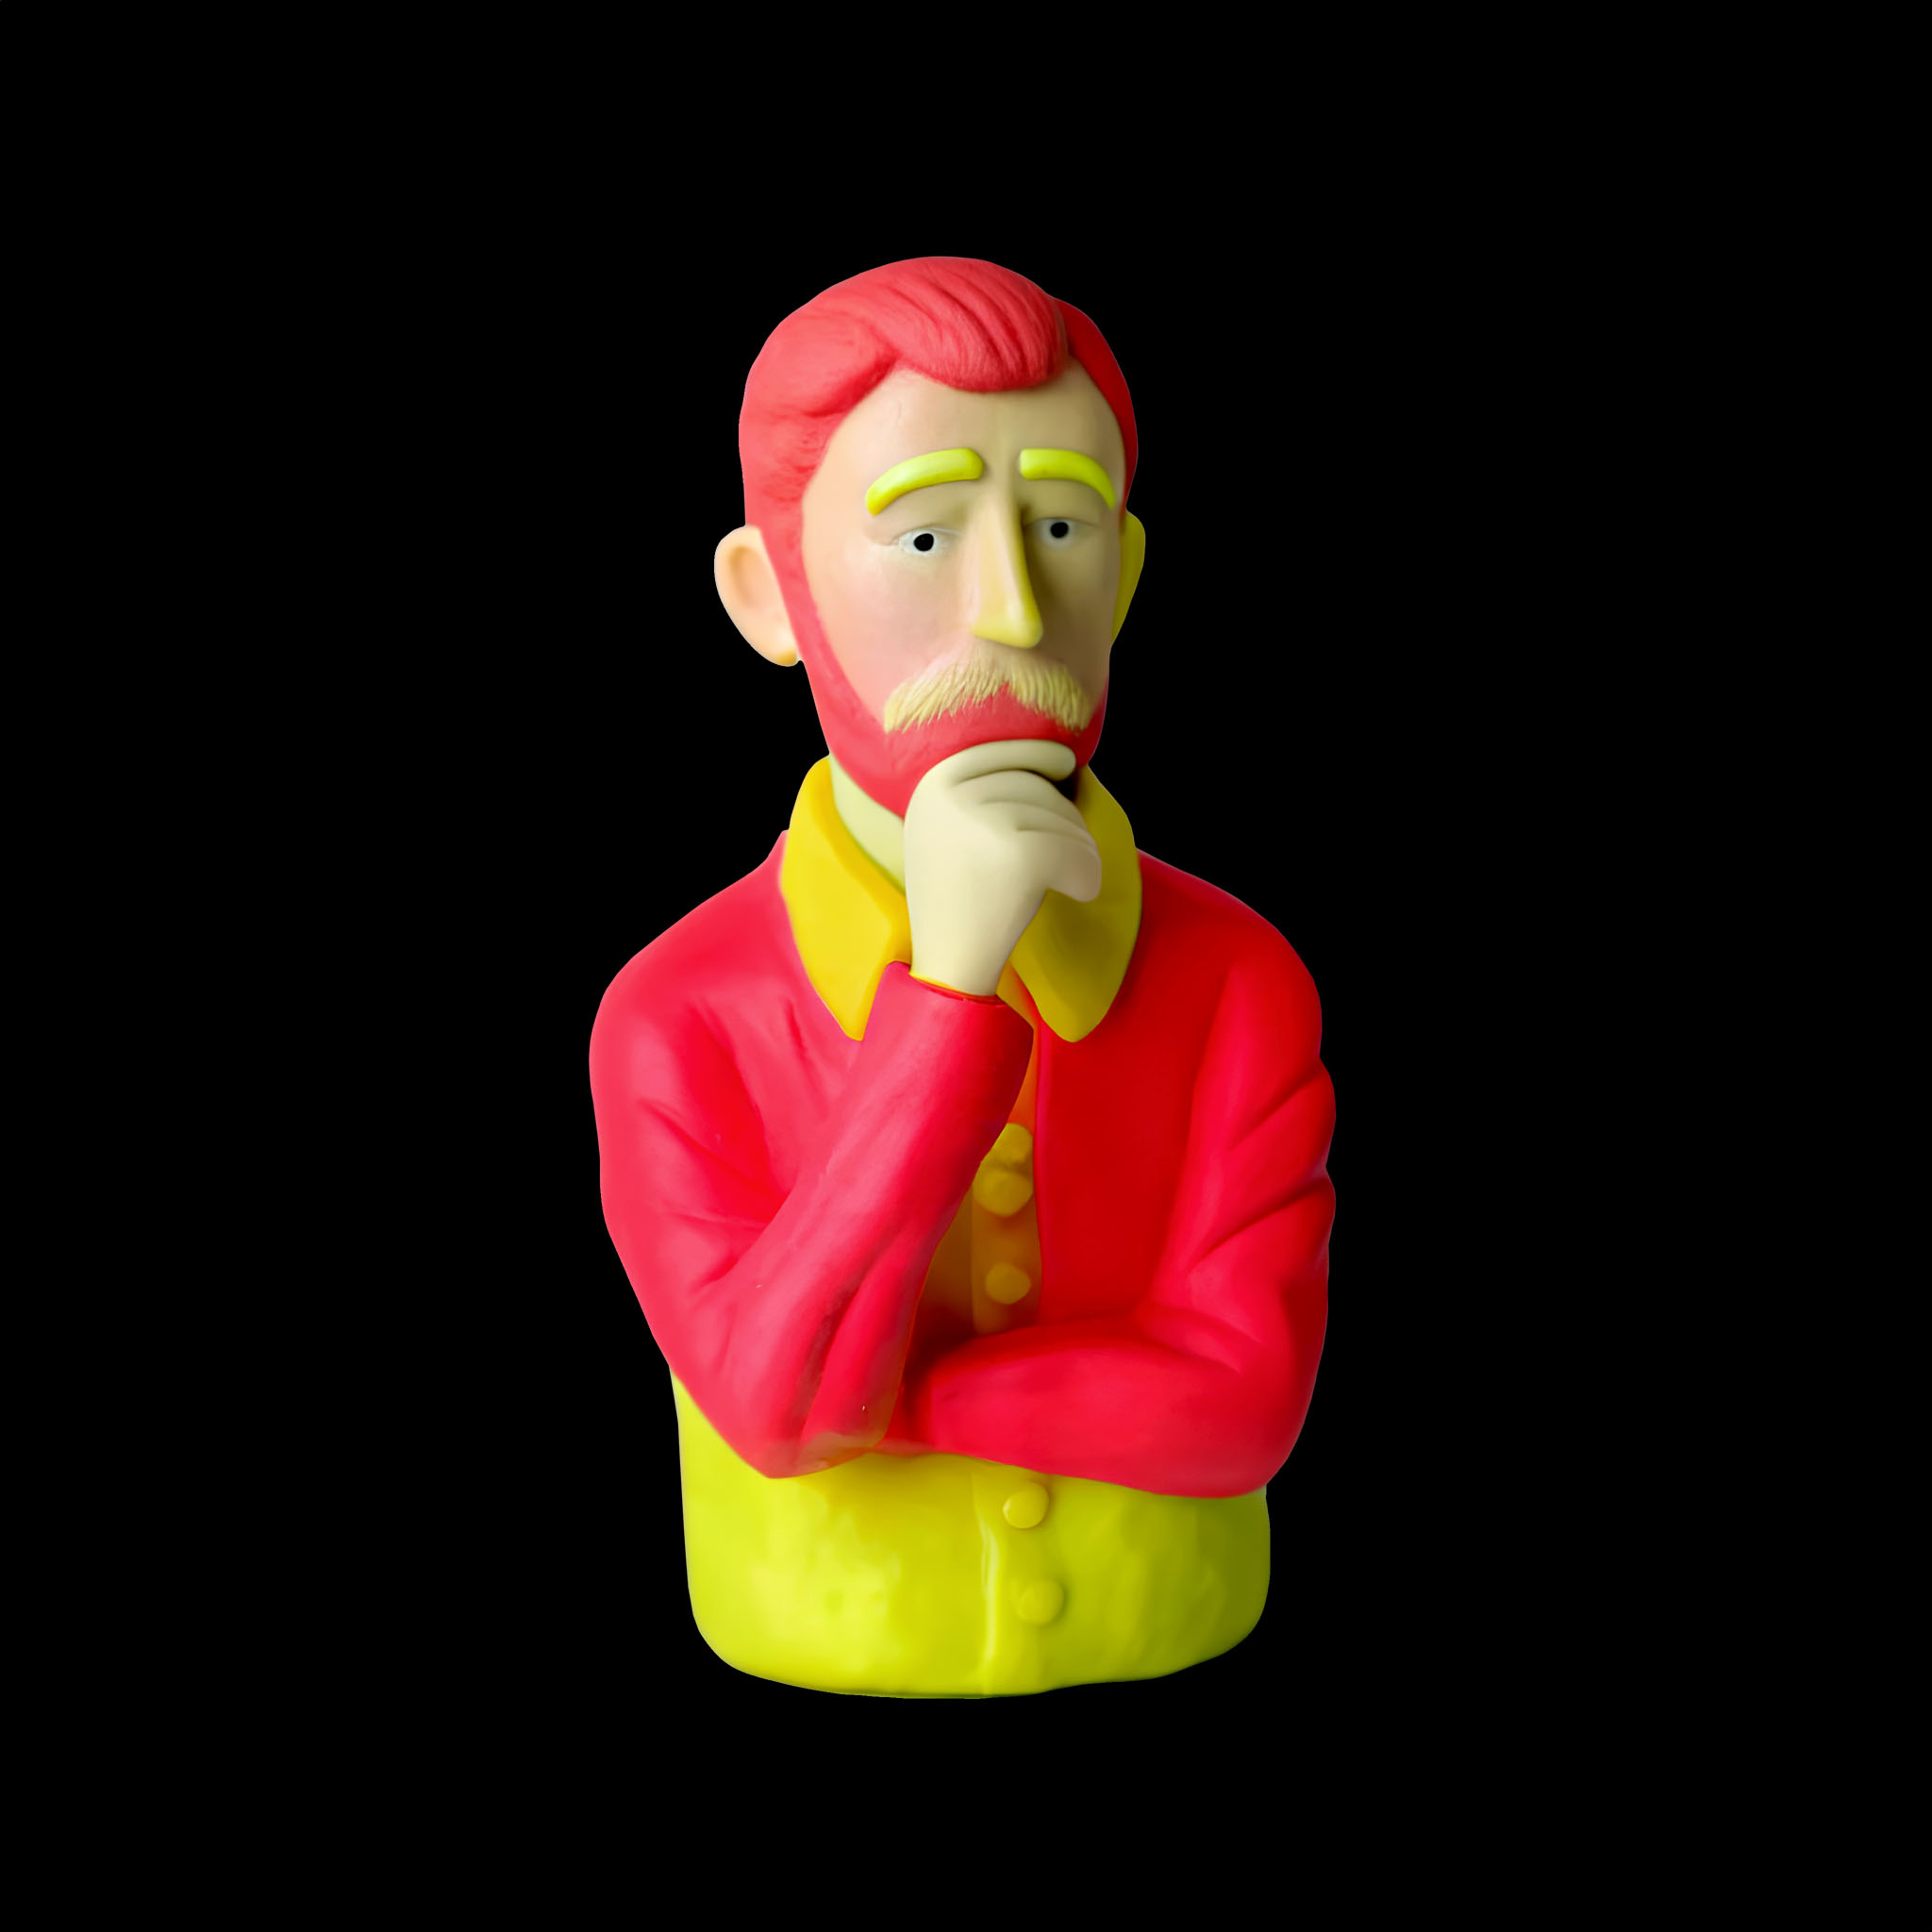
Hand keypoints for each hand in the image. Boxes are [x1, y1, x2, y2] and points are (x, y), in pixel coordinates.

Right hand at [903, 740, 1102, 996]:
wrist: (948, 963)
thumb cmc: (958, 899)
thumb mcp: (943, 831)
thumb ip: (977, 792)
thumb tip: (1051, 756)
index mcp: (933, 785)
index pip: (1002, 751)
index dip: (1040, 755)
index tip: (1066, 765)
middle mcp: (953, 797)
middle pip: (1037, 786)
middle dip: (1064, 819)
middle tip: (1067, 857)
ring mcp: (984, 824)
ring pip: (1062, 818)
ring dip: (1080, 849)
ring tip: (1067, 880)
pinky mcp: (1019, 856)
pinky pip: (1075, 850)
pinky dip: (1088, 873)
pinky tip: (1079, 892)